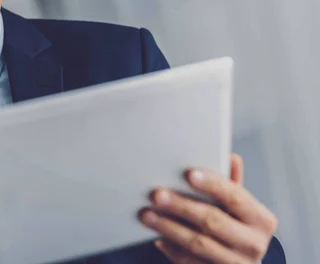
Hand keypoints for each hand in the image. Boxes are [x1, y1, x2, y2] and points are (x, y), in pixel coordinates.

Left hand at [140, 154, 277, 262]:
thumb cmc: (236, 226)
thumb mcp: (239, 206)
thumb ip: (231, 183)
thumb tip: (231, 157)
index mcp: (262, 220)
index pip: (236, 197)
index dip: (212, 184)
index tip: (188, 173)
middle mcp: (254, 244)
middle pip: (213, 221)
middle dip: (181, 206)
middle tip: (156, 195)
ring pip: (198, 244)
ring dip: (169, 228)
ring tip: (147, 215)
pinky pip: (191, 263)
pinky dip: (172, 249)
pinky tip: (157, 238)